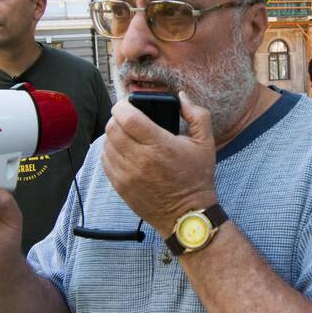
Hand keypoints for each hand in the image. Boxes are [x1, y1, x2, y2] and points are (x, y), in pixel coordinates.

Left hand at [102, 91, 217, 234]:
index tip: (127, 104)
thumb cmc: (196, 179)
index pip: (127, 117)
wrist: (186, 215)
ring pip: (106, 143)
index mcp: (160, 145)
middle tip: (128, 119)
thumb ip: (197, 115)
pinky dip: (111, 152)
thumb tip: (181, 97)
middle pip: (113, 128)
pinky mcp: (120, 186)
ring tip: (126, 135)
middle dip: (118, 118)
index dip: (123, 105)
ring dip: (114, 135)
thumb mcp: (206, 143)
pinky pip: (105, 160)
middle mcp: (140, 159)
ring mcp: (127, 174)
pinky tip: (124, 151)